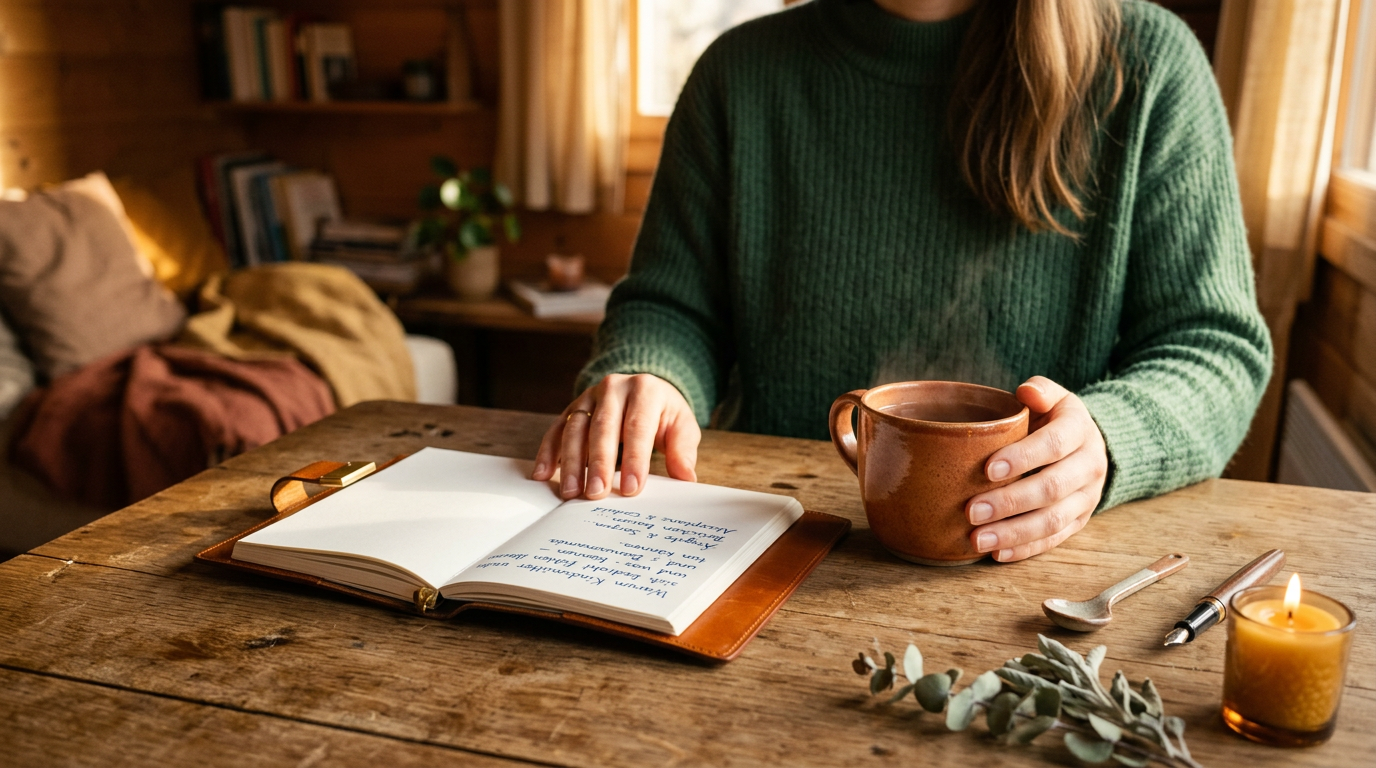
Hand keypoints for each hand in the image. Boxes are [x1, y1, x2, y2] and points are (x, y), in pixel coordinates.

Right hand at [533, 373, 700, 499]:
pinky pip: (556, 430)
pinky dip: (548, 452)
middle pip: (603, 427)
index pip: (638, 426)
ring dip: (570, 463)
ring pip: (575, 429)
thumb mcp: (682, 426)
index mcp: (645, 390)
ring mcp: (589, 397)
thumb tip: (686, 478)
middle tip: (596, 494)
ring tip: (571, 492)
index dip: (634, 458)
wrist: (645, 390)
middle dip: (598, 463)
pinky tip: (543, 474)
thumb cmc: (664, 414)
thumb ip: (683, 450)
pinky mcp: (572, 408)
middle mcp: (614, 388)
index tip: (631, 488)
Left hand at [965, 376, 1107, 561]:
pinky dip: (1026, 548)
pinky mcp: (1079, 521)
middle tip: (972, 511)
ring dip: (1014, 533)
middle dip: (1010, 502)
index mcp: (1079, 431)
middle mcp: (1089, 466)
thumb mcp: (1054, 397)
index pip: (1053, 445)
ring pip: (1053, 520)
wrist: (1087, 445)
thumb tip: (1026, 391)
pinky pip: (1055, 540)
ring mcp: (1087, 498)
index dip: (1022, 458)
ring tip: (978, 539)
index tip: (987, 469)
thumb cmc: (1054, 419)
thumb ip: (1040, 391)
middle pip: (1051, 488)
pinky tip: (997, 553)